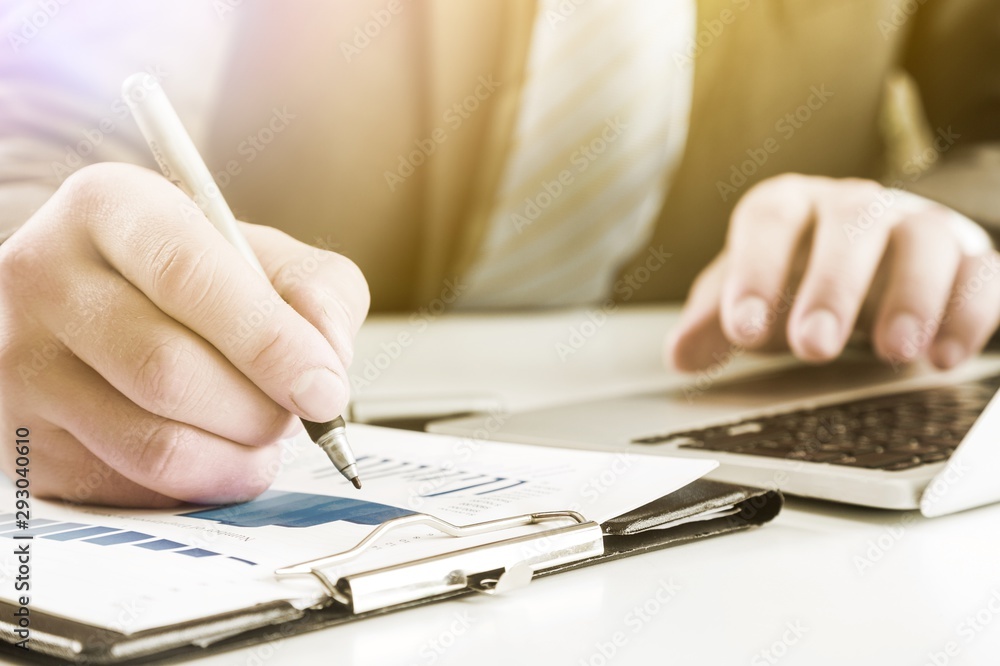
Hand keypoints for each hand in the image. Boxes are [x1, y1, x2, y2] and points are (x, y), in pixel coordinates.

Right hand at [0, 163, 368, 506]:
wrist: (103, 305)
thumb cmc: (194, 278)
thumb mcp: (267, 256)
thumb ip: (319, 293)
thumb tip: (325, 364)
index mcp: (110, 207)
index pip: (189, 277)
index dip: (269, 344)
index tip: (323, 389)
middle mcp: (44, 277)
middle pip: (168, 372)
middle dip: (259, 411)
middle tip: (295, 412)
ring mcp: (17, 364)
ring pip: (151, 444)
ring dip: (235, 457)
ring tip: (259, 434)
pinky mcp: (22, 440)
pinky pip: (131, 490)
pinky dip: (198, 485)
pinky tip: (212, 451)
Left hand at [667, 174, 999, 371]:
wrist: (875, 257)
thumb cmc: (799, 274)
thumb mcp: (751, 294)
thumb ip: (714, 320)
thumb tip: (680, 355)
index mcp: (791, 207)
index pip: (770, 220)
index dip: (755, 270)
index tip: (743, 328)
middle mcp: (854, 207)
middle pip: (850, 224)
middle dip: (832, 287)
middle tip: (813, 347)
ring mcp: (916, 227)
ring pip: (924, 241)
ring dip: (912, 296)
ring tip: (894, 353)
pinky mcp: (968, 258)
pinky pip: (982, 273)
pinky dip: (969, 313)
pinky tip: (944, 357)